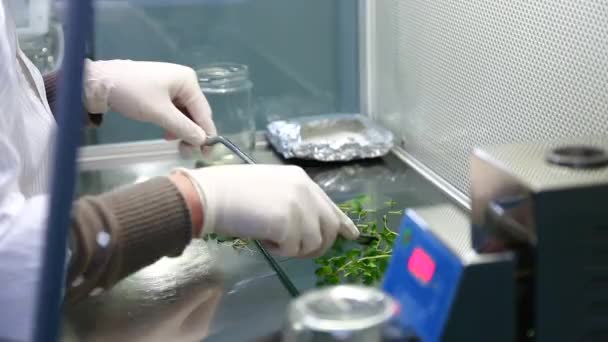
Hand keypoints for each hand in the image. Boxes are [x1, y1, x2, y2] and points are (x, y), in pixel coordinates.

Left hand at [84, 59, 216, 145]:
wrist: (99, 83)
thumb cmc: (133, 94)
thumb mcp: (160, 113)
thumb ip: (184, 128)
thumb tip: (202, 141)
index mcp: (188, 81)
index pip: (204, 112)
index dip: (207, 134)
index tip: (207, 154)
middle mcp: (183, 81)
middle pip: (195, 113)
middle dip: (193, 133)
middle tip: (187, 152)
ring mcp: (171, 86)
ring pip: (184, 114)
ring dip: (182, 130)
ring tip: (176, 145)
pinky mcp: (159, 92)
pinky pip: (173, 111)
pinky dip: (172, 124)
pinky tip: (167, 134)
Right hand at [173, 165, 359, 256]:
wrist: (211, 194)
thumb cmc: (232, 191)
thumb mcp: (271, 188)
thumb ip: (294, 201)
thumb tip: (309, 225)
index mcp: (302, 180)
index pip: (330, 205)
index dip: (342, 223)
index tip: (351, 235)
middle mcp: (306, 191)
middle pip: (329, 227)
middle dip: (317, 245)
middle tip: (297, 251)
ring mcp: (299, 206)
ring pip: (313, 243)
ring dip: (294, 249)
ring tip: (272, 239)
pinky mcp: (288, 224)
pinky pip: (293, 250)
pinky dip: (279, 251)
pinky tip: (264, 240)